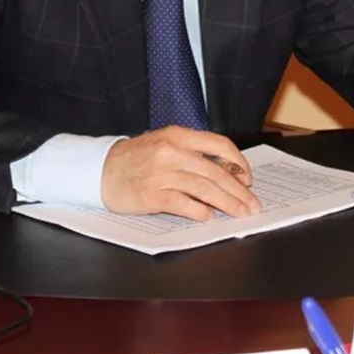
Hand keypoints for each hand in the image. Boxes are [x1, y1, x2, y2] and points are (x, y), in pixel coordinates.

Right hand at [101, 126, 261, 221]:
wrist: (100, 170)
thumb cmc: (136, 159)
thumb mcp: (164, 145)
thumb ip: (191, 154)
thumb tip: (226, 173)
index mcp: (177, 135)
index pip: (218, 144)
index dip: (238, 162)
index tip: (248, 177)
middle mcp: (171, 151)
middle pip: (215, 171)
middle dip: (238, 190)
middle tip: (252, 204)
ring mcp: (161, 173)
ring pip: (203, 188)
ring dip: (226, 203)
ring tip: (239, 213)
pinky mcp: (151, 194)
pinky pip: (183, 203)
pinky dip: (199, 211)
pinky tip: (209, 217)